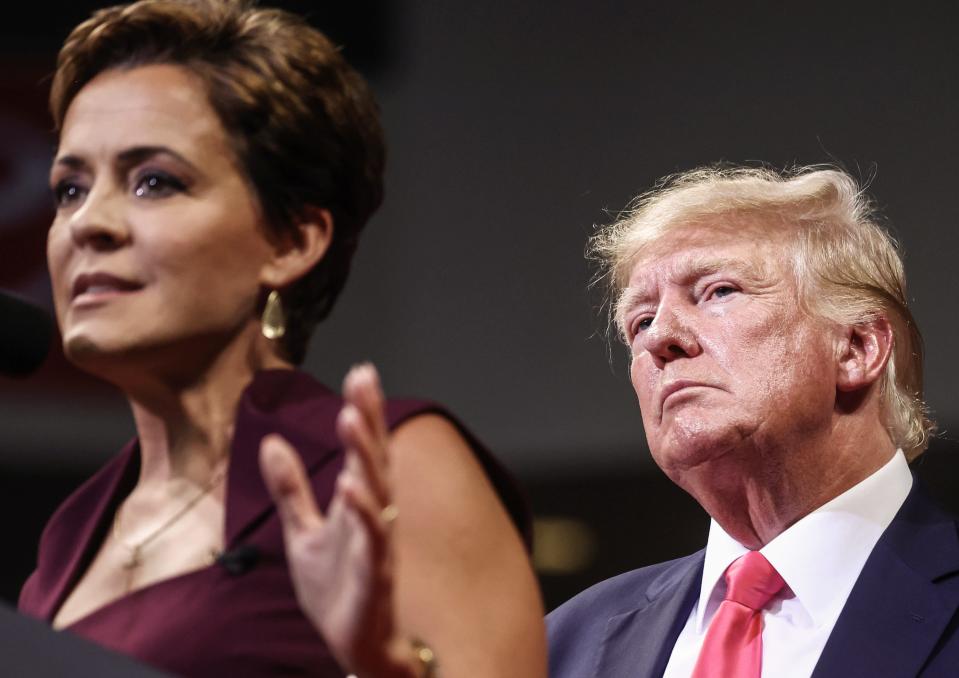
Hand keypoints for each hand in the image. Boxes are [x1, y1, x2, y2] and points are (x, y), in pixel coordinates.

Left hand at [259, 364, 416, 677]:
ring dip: (365, 455)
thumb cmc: (337, 587)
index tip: (362, 372)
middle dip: (369, 418)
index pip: (363, 448)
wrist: (354, 643)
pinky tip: (351, 485)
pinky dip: (363, 511)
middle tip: (364, 380)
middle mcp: (373, 515)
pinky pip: (373, 539)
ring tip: (352, 419)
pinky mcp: (374, 574)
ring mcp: (376, 543)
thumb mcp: (303, 531)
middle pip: (375, 459)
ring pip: (377, 491)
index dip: (364, 411)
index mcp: (357, 502)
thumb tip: (272, 441)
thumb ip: (290, 489)